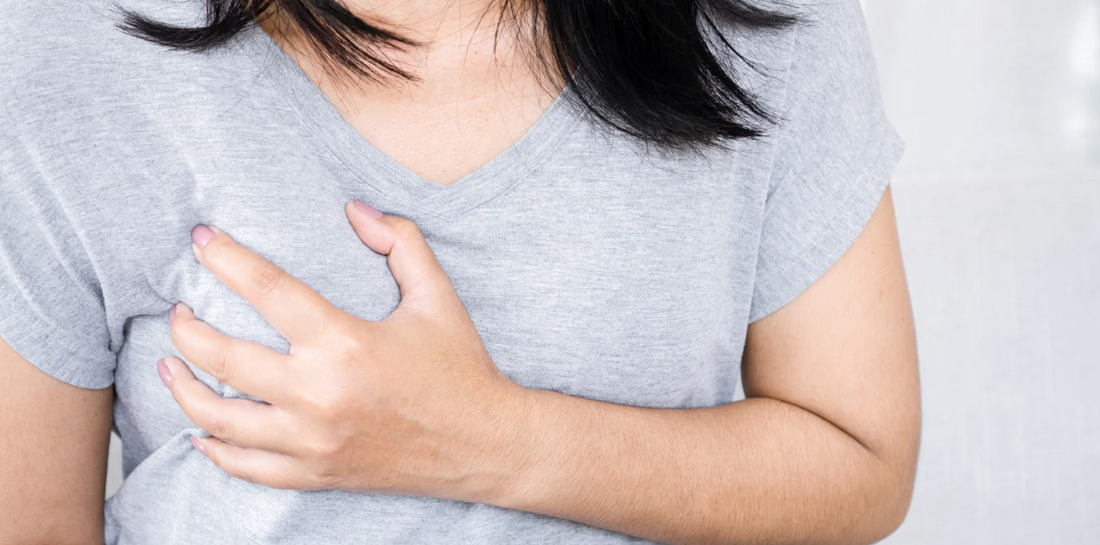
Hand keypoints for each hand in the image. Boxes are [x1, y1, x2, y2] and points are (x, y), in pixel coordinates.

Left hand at [157, 201, 529, 501]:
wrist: (484, 444)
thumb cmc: (461, 368)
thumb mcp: (438, 296)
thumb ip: (400, 242)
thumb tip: (354, 208)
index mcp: (346, 343)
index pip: (267, 290)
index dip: (227, 258)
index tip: (201, 240)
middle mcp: (319, 396)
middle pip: (223, 356)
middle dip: (187, 328)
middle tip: (178, 310)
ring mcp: (313, 441)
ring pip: (219, 418)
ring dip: (183, 388)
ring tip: (170, 365)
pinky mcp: (315, 473)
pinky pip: (245, 466)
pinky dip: (214, 448)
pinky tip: (202, 430)